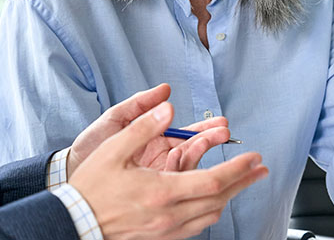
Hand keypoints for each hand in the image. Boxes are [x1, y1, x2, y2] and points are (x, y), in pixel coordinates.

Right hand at [68, 98, 267, 239]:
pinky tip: (210, 201)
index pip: (213, 181)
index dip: (238, 169)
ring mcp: (166, 230)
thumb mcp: (114, 149)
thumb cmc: (90, 188)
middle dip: (243, 182)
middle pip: (219, 199)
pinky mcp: (160, 238)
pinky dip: (209, 211)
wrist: (72, 224)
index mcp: (162, 191)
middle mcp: (169, 214)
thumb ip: (144, 126)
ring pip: (209, 215)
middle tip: (261, 170)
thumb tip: (168, 107)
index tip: (254, 158)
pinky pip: (195, 226)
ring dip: (228, 197)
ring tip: (239, 183)